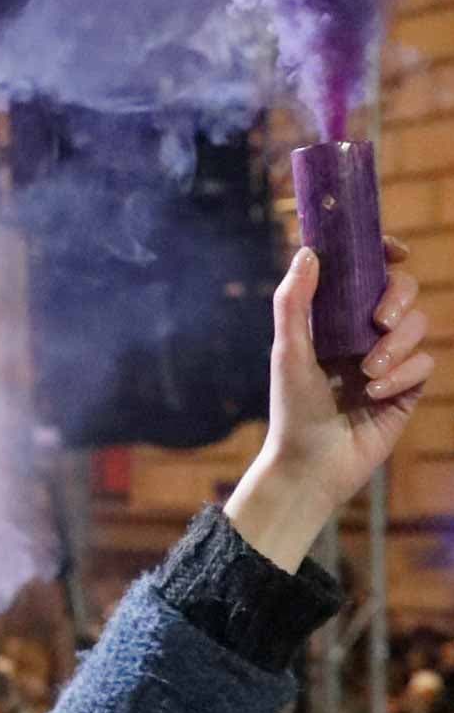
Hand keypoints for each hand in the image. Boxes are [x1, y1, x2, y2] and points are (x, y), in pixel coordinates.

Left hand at [226, 240, 433, 570]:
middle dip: (397, 298)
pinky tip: (374, 394)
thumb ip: (294, 303)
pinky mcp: (408, 387)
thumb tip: (309, 253)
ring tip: (367, 373)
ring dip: (396, 346)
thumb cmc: (293, 407)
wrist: (312, 462)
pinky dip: (402, 375)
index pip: (366, 274)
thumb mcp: (288, 352)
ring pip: (418, 326)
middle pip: (402, 291)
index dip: (383, 254)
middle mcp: (363, 333)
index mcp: (333, 318)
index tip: (395, 250)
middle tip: (379, 320)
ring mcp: (389, 358)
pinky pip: (424, 364)